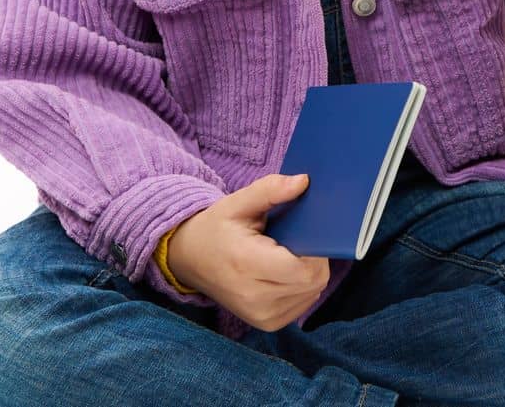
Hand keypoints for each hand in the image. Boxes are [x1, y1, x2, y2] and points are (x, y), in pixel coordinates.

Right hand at [165, 172, 330, 330]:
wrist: (189, 259)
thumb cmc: (216, 228)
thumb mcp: (238, 202)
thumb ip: (271, 190)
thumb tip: (303, 181)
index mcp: (246, 264)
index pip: (302, 268)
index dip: (315, 249)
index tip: (308, 232)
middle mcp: (254, 297)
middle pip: (312, 280)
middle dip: (315, 258)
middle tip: (299, 240)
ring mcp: (261, 315)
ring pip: (312, 292)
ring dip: (311, 272)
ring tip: (288, 255)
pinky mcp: (267, 323)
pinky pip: (304, 303)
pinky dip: (304, 286)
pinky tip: (287, 272)